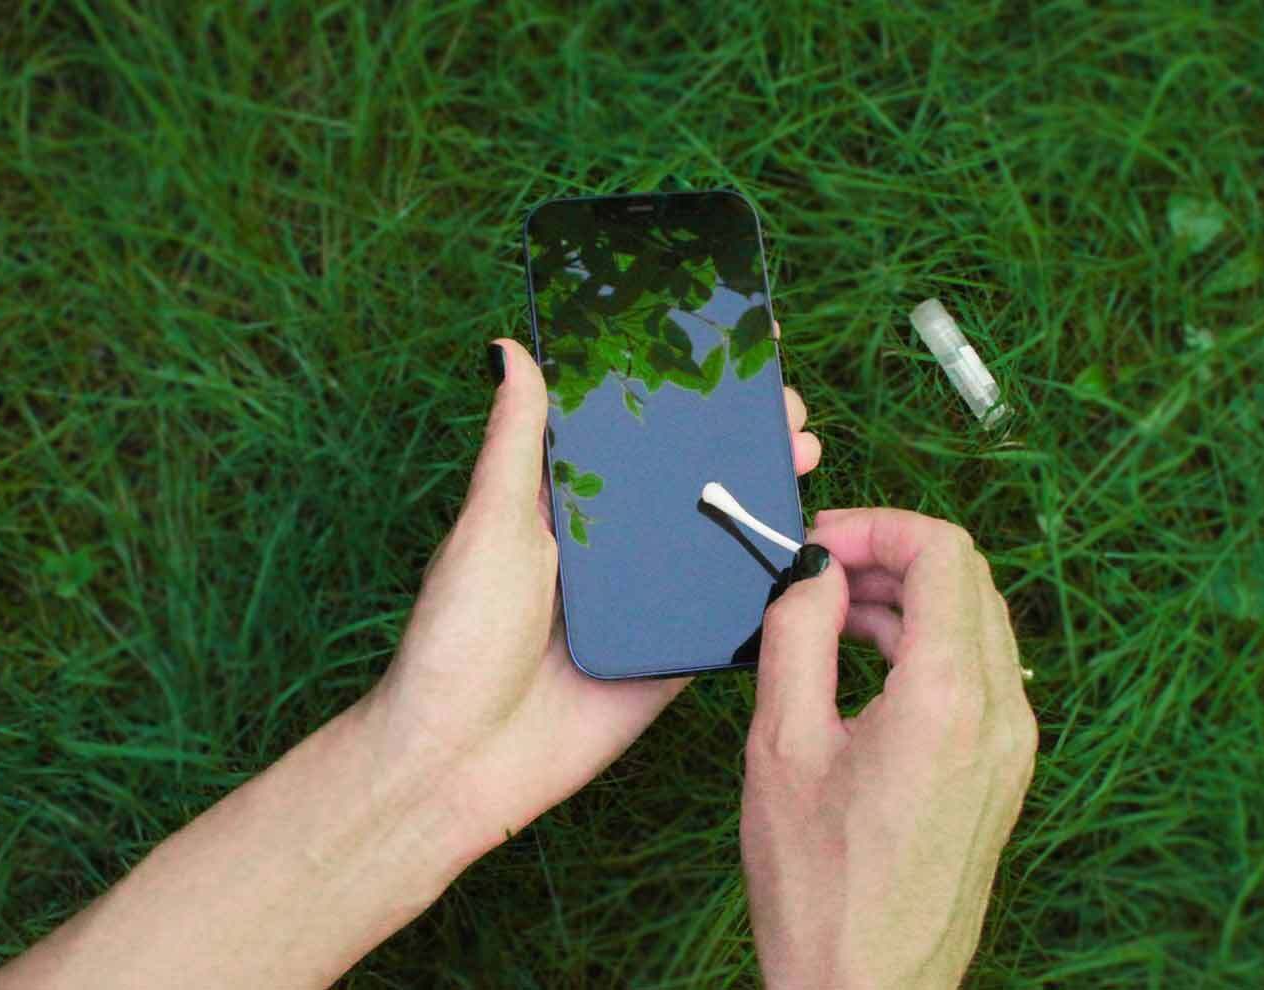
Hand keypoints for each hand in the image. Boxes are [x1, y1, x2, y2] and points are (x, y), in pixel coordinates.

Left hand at [365, 338, 821, 859]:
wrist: (465, 760)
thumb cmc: (457, 638)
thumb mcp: (490, 525)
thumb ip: (517, 443)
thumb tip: (510, 349)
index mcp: (563, 505)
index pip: (628, 436)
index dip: (676, 397)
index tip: (727, 356)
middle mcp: (609, 546)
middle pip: (685, 479)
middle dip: (738, 439)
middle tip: (784, 408)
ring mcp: (646, 598)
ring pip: (717, 535)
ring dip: (762, 496)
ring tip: (802, 455)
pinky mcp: (674, 650)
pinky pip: (730, 609)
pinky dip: (767, 578)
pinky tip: (805, 540)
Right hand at [740, 510, 1036, 988]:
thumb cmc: (818, 886)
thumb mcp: (782, 746)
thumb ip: (798, 635)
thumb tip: (814, 570)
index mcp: (951, 699)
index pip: (944, 553)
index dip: (877, 526)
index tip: (817, 543)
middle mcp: (1003, 714)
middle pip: (968, 579)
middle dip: (891, 554)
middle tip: (816, 570)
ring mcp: (1013, 746)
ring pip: (977, 622)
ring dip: (909, 598)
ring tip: (829, 615)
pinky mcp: (1005, 771)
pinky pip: (980, 673)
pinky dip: (927, 645)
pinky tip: (865, 663)